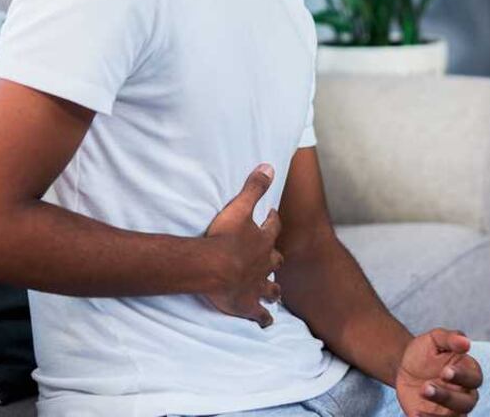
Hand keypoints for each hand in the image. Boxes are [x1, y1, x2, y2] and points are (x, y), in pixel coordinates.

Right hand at [203, 164, 283, 327]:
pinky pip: (261, 315)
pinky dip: (264, 318)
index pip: (273, 228)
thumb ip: (254, 187)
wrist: (213, 268)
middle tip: (272, 255)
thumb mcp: (239, 207)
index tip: (271, 216)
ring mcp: (258, 286)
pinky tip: (266, 323)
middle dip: (274, 257)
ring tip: (274, 291)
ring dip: (273, 289)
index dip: (272, 221)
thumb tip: (269, 166)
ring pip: (272, 289)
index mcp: (263, 241)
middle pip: (275, 260)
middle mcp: (265, 264)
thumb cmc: (224, 237)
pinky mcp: (248, 305)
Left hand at [395, 328, 482, 416]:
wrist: (404, 366)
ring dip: (437, 414)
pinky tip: (415, 414)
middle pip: (466, 402)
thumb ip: (450, 338)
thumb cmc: (426, 351)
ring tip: (419, 397)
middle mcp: (464, 394)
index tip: (445, 371)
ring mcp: (451, 410)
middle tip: (426, 387)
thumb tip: (466, 343)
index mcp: (468, 372)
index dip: (462, 376)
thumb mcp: (434, 339)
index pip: (474, 378)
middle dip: (447, 397)